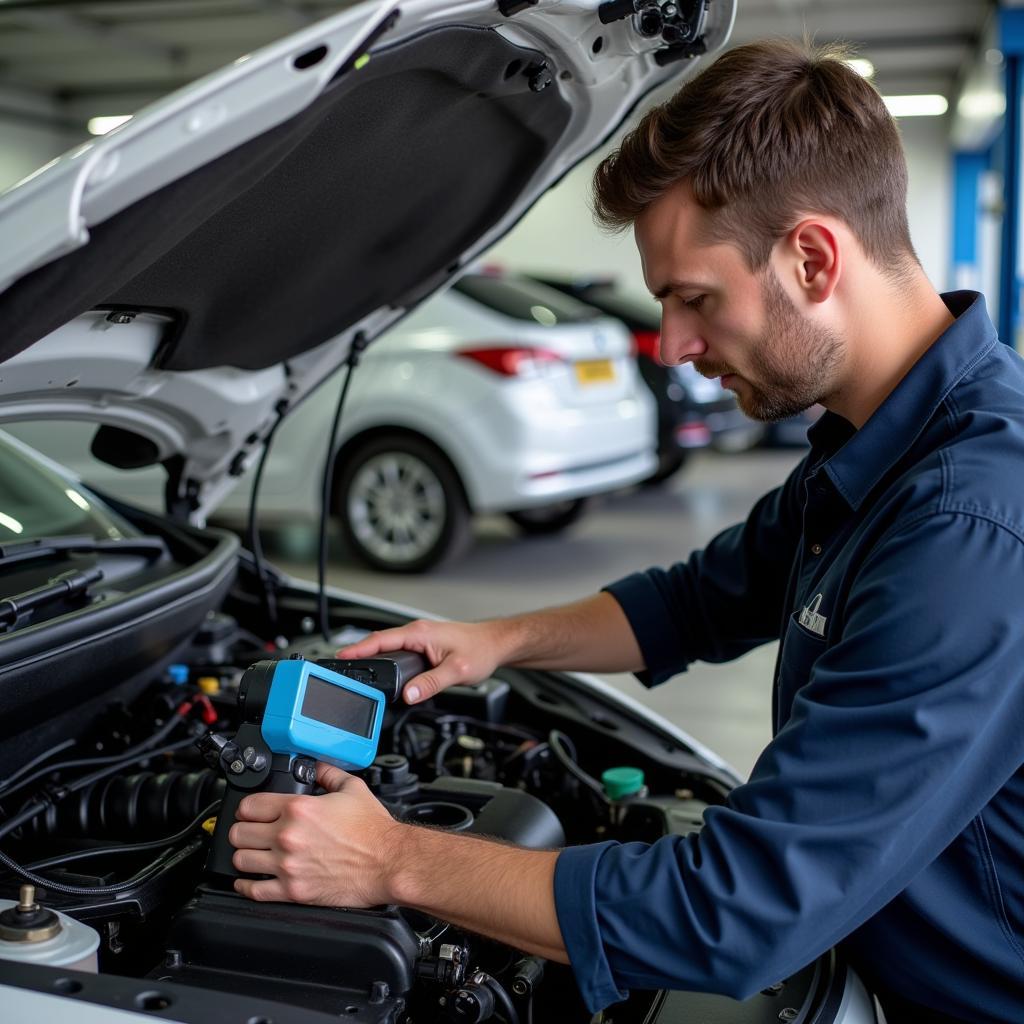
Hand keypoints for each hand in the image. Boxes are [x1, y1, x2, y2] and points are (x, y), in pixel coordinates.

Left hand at [230, 763, 403, 906]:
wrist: (388, 862)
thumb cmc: (373, 830)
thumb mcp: (352, 788)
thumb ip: (328, 774)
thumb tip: (317, 766)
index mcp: (298, 809)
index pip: (249, 806)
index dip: (248, 807)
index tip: (252, 812)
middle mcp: (288, 836)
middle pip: (239, 833)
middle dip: (242, 830)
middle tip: (250, 832)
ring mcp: (288, 866)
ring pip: (241, 860)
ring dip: (244, 856)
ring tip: (252, 854)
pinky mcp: (293, 891)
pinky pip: (253, 890)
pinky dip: (246, 886)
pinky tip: (249, 881)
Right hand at [337, 619, 506, 703]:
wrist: (496, 644)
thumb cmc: (480, 650)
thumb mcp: (457, 671)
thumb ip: (431, 683)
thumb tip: (408, 695)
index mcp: (419, 633)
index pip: (380, 640)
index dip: (358, 650)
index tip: (341, 658)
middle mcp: (417, 632)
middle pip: (379, 642)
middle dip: (358, 654)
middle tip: (340, 669)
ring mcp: (420, 637)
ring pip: (388, 646)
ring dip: (372, 656)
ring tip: (355, 671)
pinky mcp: (424, 644)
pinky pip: (398, 650)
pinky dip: (385, 658)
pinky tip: (381, 670)